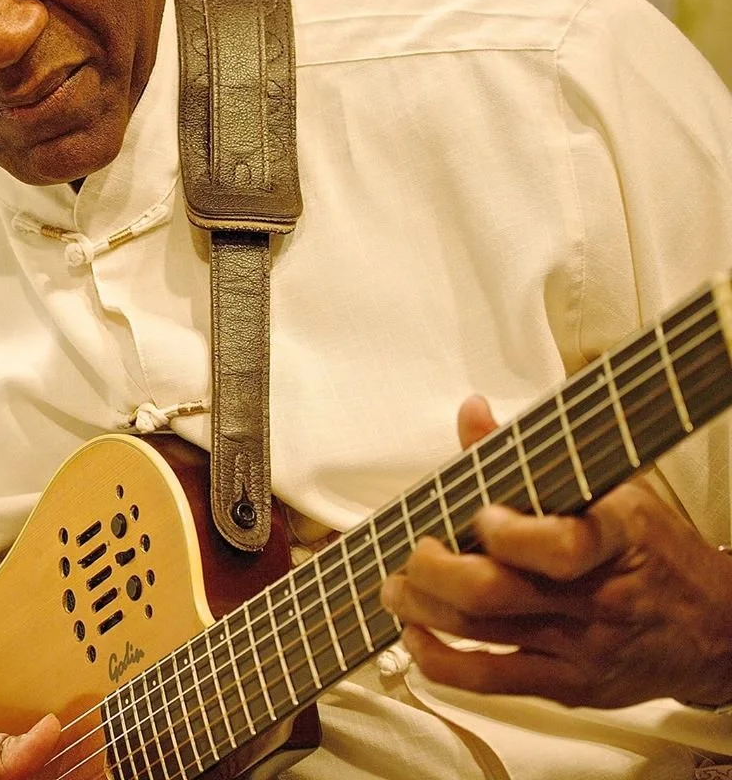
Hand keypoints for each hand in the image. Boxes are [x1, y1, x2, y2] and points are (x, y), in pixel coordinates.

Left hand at [379, 395, 731, 709]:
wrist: (717, 628)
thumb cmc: (653, 548)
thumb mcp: (611, 489)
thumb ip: (531, 454)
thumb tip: (472, 412)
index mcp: (619, 536)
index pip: (562, 545)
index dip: (506, 534)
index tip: (479, 514)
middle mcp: (600, 596)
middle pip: (496, 593)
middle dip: (434, 571)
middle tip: (414, 553)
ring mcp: (584, 646)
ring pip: (483, 632)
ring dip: (421, 609)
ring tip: (396, 589)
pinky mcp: (570, 685)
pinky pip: (492, 682)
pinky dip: (441, 661)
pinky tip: (416, 638)